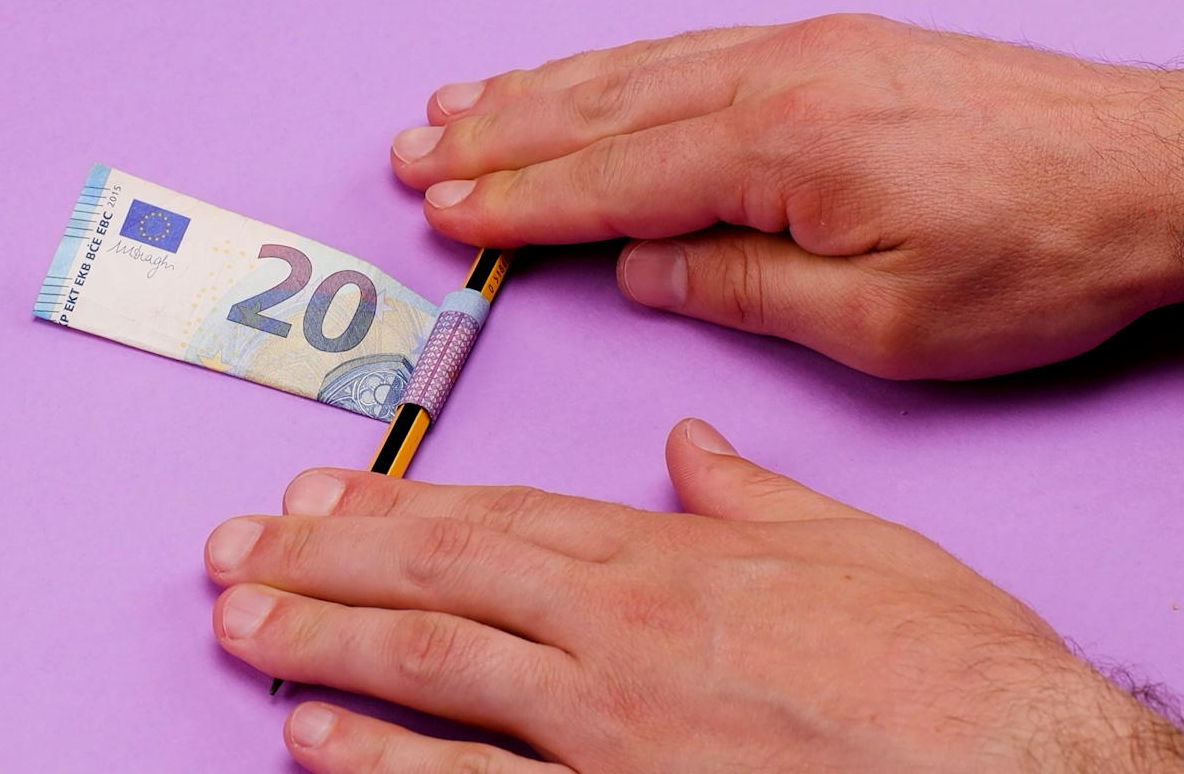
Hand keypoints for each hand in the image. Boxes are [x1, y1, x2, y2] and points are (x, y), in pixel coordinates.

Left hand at [205, 420, 1183, 772]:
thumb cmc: (950, 669)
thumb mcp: (854, 544)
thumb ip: (750, 492)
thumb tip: (689, 443)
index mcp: (666, 561)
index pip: (495, 518)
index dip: (392, 505)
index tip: (318, 492)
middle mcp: (616, 639)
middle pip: (437, 588)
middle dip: (322, 567)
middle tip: (232, 554)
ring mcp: (610, 736)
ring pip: (434, 678)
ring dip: (321, 650)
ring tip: (239, 630)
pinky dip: (387, 768)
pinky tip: (313, 748)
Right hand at [388, 15, 1183, 377]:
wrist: (1156, 169)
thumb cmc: (1036, 258)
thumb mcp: (885, 324)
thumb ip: (744, 289)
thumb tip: (644, 270)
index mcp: (780, 147)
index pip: (614, 179)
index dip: (519, 202)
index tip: (443, 210)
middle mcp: (778, 76)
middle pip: (603, 107)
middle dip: (498, 134)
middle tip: (411, 152)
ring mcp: (805, 47)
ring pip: (638, 67)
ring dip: (540, 89)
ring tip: (457, 103)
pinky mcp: (834, 44)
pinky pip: (690, 48)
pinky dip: (617, 64)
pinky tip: (576, 76)